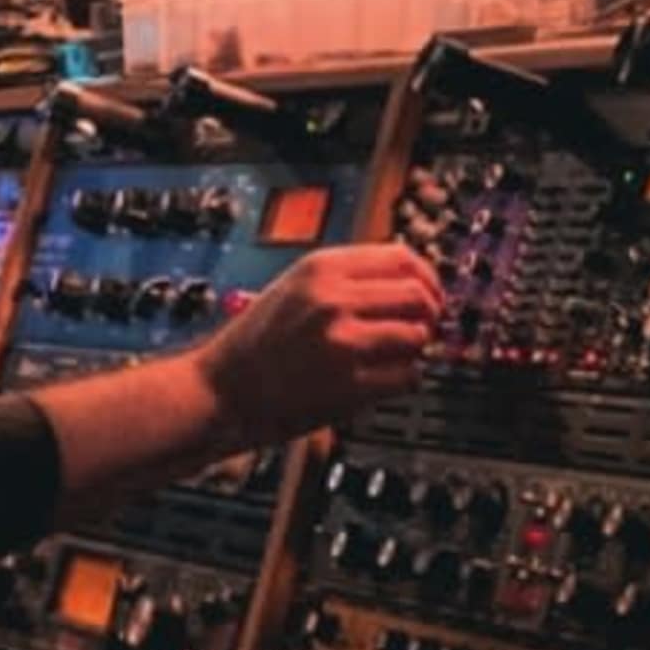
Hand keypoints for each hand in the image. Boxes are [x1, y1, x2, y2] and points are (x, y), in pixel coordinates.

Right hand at [191, 245, 442, 443]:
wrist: (219, 391)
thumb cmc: (252, 345)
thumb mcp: (293, 287)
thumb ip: (343, 278)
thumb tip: (401, 278)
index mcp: (321, 268)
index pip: (403, 259)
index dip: (426, 278)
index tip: (429, 294)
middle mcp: (333, 299)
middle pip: (419, 296)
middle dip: (427, 315)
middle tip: (419, 329)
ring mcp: (342, 342)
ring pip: (418, 335)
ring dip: (414, 349)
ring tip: (392, 357)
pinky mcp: (348, 385)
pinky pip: (407, 376)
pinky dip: (402, 380)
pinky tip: (380, 380)